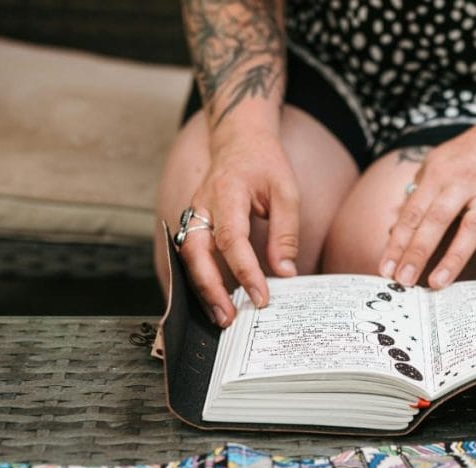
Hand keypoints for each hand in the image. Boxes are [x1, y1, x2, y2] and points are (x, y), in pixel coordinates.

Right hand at [177, 128, 299, 325]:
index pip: (232, 240)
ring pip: (188, 257)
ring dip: (202, 289)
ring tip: (222, 315)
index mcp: (226, 193)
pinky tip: (216, 298)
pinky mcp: (194, 224)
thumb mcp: (286, 192)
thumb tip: (285, 273)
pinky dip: (200, 278)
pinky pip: (192, 254)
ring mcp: (194, 215)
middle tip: (228, 318)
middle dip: (210, 288)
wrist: (240, 141)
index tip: (260, 297)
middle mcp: (202, 206)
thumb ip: (285, 233)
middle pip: (196, 253)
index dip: (245, 272)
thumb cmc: (264, 164)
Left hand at [379, 125, 475, 287]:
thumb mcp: (433, 166)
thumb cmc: (463, 158)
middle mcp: (462, 184)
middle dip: (418, 252)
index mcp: (438, 175)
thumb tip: (393, 231)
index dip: (398, 242)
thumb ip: (414, 197)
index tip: (386, 268)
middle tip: (404, 280)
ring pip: (471, 229)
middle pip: (437, 221)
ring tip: (437, 283)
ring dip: (453, 258)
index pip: (413, 213)